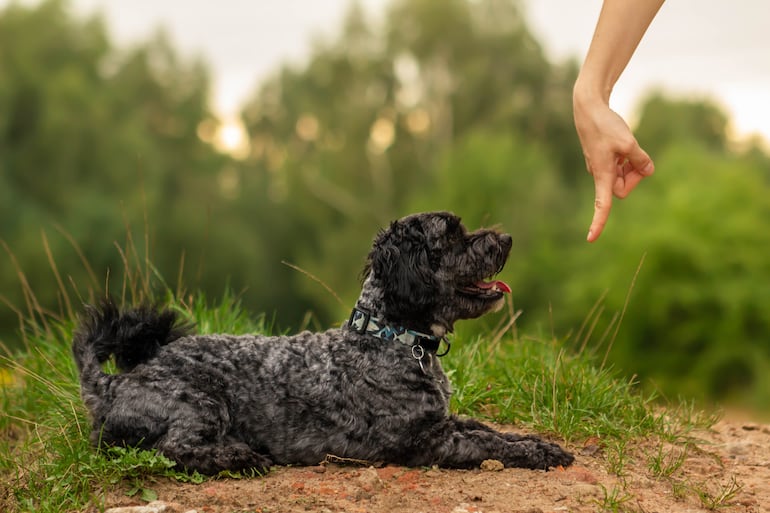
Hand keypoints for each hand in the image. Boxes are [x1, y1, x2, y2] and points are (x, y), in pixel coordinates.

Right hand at [574, 97, 653, 241]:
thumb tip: (648, 171)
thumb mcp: (628, 142)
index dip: (599, 222)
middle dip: (634, 177)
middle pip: (623, 189)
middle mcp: (600, 174)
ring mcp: (602, 166)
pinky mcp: (604, 158)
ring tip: (628, 147)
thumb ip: (641, 160)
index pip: (602, 204)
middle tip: (638, 158)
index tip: (591, 238)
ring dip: (631, 165)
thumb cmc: (605, 125)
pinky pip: (620, 166)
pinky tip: (624, 144)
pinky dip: (627, 158)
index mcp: (603, 175)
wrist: (588, 108)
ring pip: (623, 176)